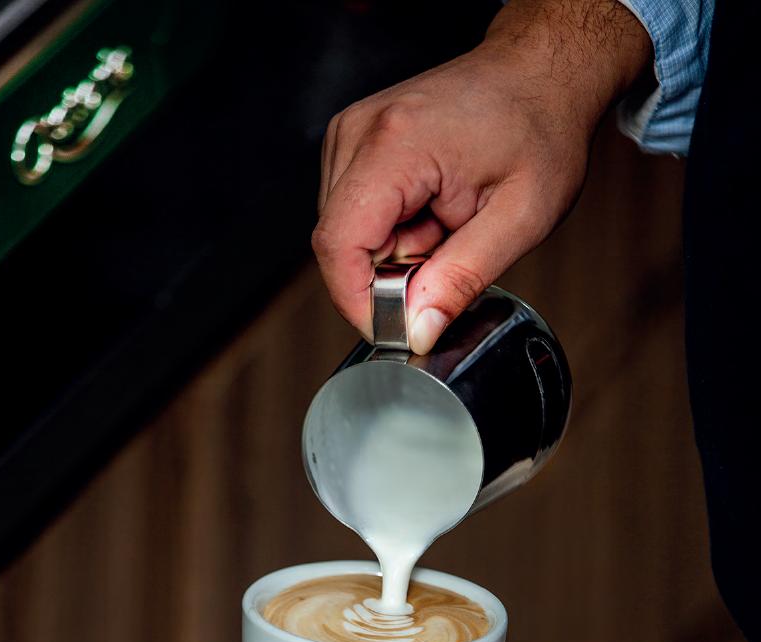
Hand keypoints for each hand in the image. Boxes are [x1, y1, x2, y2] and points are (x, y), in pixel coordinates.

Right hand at [313, 0, 649, 351]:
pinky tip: (431, 209)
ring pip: (346, 233)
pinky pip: (355, 214)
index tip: (399, 327)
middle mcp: (359, 131)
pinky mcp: (354, 142)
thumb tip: (418, 330)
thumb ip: (462, 278)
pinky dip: (393, 230)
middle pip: (340, 244)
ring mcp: (351, 133)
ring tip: (445, 222)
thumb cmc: (540, 129)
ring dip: (394, 251)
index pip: (338, 246)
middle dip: (389, 274)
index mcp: (394, 145)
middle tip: (450, 252)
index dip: (360, 302)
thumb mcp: (520, 218)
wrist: (542, 72)